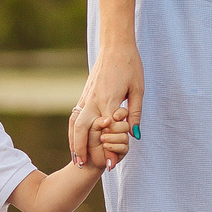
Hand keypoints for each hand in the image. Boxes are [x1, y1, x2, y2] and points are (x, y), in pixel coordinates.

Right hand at [71, 50, 142, 166]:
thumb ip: (134, 114)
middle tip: (81, 165)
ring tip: (76, 157)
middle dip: (80, 148)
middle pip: (81, 129)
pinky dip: (73, 130)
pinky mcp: (84, 94)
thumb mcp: (138, 90)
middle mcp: (94, 100)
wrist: (115, 46)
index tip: (110, 165)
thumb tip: (135, 135)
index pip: (107, 131)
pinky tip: (76, 139)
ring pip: (74, 123)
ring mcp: (86, 96)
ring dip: (73, 140)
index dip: (108, 150)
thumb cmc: (131, 66)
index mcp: (109, 100)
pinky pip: (75, 115)